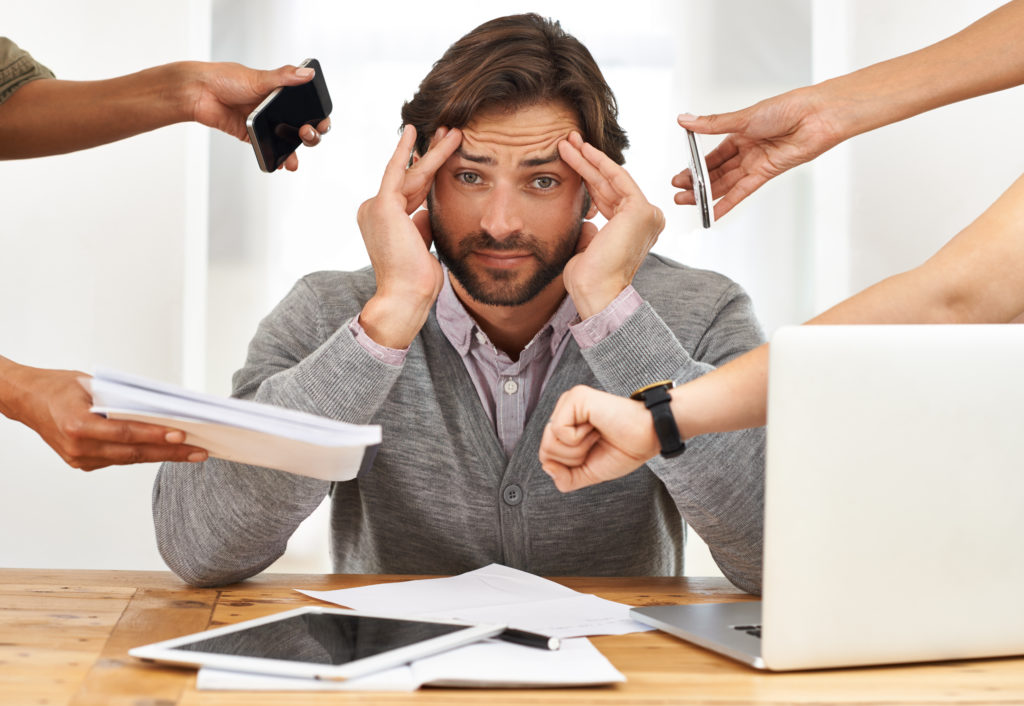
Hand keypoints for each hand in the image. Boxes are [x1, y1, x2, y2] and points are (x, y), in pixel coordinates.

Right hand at [2, 365, 207, 470]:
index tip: (181, 435)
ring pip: (129, 459)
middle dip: (170, 452)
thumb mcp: (92, 385)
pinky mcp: (82, 463)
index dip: (155, 435)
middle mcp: (78, 446)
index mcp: (78, 424)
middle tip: (200, 451)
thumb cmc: (60, 387)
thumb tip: (159, 409)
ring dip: (161, 456)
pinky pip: (118, 459)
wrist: (27, 400)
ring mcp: (79, 458)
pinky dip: (142, 453)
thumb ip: (121, 400)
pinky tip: (165, 451)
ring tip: (191, 453)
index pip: (125, 432)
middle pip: (133, 452)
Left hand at [185, 62, 330, 170]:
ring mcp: (266, 124)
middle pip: (303, 126)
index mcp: (282, 92)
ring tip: (294, 159)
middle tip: (306, 133)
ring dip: (295, 152)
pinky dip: (277, 158)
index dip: (319, 116)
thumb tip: (308, 73)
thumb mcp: (258, 77)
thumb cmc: (225, 78)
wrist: (199, 93)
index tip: (322, 122)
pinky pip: (269, 149)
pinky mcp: (253, 136)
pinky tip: (281, 164)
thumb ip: (284, 77)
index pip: (308, 106)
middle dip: (311, 134)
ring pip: (287, 141)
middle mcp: (277, 108)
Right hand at [356, 125, 462, 347]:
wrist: (407, 295)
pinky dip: (405, 150)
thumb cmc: (417, 279)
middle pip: (411, 178)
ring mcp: (376, 206)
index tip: (442, 157)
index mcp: (385, 222)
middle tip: (449, 133)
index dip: (429, 174)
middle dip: (432, 156)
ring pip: (411, 173)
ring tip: (452, 131)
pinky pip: (396, 170)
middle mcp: (374, 211)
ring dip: (433, 152)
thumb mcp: (423, 245)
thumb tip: (425, 211)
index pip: (411, 192)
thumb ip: (422, 225)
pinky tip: (414, 132)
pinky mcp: (382, 204)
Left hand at [539, 385, 659, 491]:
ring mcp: (569, 401)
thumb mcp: (589, 472)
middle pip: (545, 451)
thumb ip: (565, 477)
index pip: (547, 456)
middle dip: (574, 458)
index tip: (594, 451)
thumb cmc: (624, 450)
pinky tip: (596, 427)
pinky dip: (579, 438)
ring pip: (549, 442)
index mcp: (565, 424)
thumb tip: (546, 467)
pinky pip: (558, 431)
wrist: (648, 438)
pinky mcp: (575, 397)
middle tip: (597, 443)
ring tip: (597, 435)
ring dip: (577, 449)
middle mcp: (564, 410)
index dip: (570, 466)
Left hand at [557, 132, 664, 317]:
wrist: (597, 292)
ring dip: (588, 158)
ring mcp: (647, 215)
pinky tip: (582, 150)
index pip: (608, 198)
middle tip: (568, 143)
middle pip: (610, 185)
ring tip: (567, 142)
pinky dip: (599, 162)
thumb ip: (591, 231)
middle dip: (587, 163)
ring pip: (612, 179)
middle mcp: (646, 222)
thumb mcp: (588, 248)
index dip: (588, 179)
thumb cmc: (590, 279)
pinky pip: (618, 178)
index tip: (569, 163)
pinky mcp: (641, 210)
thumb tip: (586, 220)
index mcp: (634, 231)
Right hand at [673, 87, 845, 218]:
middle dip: (697, 183)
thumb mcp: (742, 117)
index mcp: (740, 133)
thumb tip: (686, 120)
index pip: (712, 154)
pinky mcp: (766, 173)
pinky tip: (714, 211)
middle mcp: (747, 150)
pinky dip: (728, 201)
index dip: (695, 166)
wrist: (817, 115)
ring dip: (706, 193)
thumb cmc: (787, 108)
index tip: (680, 174)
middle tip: (679, 191)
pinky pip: (743, 191)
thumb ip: (712, 124)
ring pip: (726, 182)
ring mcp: (756, 163)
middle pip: (716, 171)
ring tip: (686, 200)